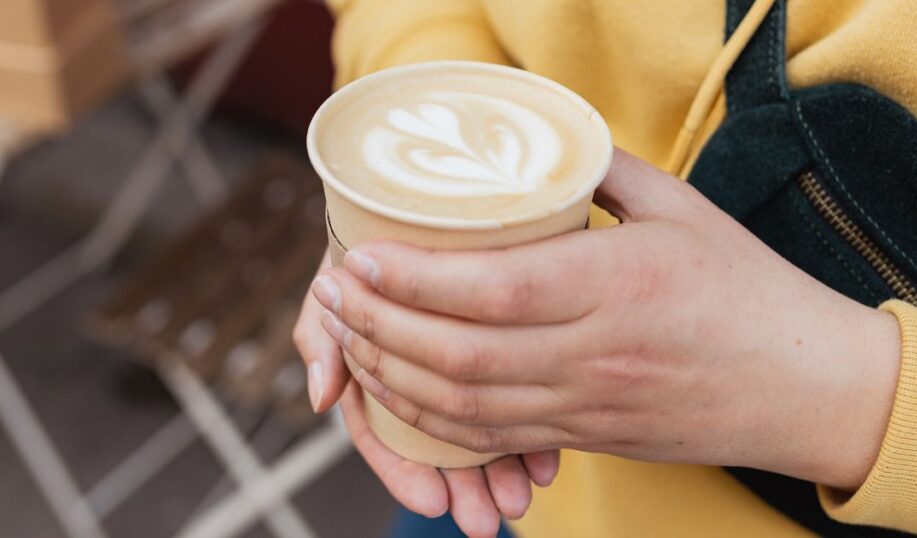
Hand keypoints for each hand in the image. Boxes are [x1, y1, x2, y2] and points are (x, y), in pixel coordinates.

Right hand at [294, 251, 558, 536]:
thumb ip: (321, 331)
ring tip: (520, 498)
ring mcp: (461, 360)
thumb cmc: (377, 230)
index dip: (403, 470)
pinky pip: (515, 393)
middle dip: (460, 485)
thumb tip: (320, 400)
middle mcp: (420, 368)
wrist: (429, 188)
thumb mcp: (339, 273)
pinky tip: (548, 457)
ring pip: (477, 427)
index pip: (383, 430)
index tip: (432, 501)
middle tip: (484, 519)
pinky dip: (530, 429)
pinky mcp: (506, 342)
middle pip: (437, 441)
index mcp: (378, 360)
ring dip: (496, 469)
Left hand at [313, 148, 902, 490]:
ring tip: (347, 338)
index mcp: (617, 286)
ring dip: (391, 374)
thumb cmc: (750, 291)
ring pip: (462, 406)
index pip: (491, 290)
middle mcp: (593, 355)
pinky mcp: (587, 436)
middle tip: (331, 291)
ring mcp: (586, 406)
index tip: (358, 255)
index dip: (411, 279)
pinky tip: (399, 391)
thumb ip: (604, 171)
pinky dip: (432, 420)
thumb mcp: (685, 209)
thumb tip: (544, 140)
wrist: (806, 387)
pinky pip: (492, 438)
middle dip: (376, 325)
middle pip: (456, 355)